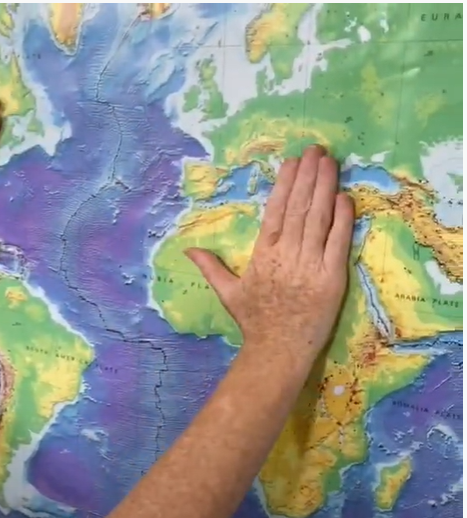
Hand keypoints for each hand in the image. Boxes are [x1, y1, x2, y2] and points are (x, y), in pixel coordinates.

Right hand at [185, 145, 354, 365]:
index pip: (276, 211)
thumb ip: (211, 267)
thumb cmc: (256, 323)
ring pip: (318, 218)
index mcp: (262, 255)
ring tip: (330, 162)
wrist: (277, 352)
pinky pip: (338, 242)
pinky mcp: (332, 278)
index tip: (293, 161)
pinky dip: (342, 219)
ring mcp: (309, 265)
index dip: (286, 184)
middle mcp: (285, 255)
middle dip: (308, 176)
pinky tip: (344, 197)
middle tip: (316, 150)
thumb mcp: (229, 293)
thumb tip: (189, 251)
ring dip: (325, 187)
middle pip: (298, 208)